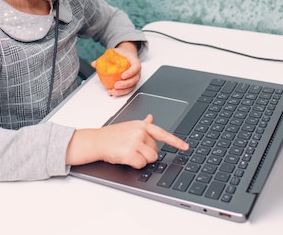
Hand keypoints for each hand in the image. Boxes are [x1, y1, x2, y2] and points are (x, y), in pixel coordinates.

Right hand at [66, 114, 188, 168]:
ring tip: (130, 153)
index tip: (185, 147)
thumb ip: (143, 124)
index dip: (176, 141)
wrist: (97, 141)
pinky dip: (135, 164)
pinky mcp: (129, 153)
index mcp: (141, 125)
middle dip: (146, 153)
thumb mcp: (129, 126)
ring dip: (141, 160)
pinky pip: (141, 164)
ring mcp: (135, 142)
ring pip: (150, 158)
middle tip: (133, 149)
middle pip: (156, 150)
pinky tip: (126, 158)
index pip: (162, 133)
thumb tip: (151, 117)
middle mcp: (140, 132)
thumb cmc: (112, 135)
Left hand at [92, 42, 140, 96]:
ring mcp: (133, 78)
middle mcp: (136, 71)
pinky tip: (113, 92)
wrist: (126, 56)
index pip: (136, 67)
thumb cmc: (122, 54)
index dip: (130, 72)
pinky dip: (120, 92)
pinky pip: (127, 89)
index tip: (123, 76)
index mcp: (134, 61)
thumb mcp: (114, 52)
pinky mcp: (130, 84)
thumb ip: (105, 58)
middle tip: (116, 85)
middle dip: (125, 84)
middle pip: (134, 79)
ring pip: (131, 86)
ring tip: (114, 91)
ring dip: (123, 91)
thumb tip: (94, 63)